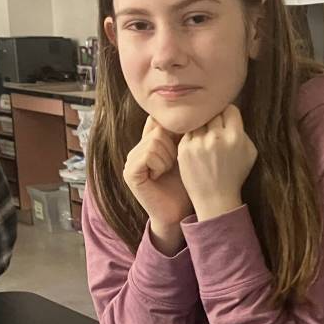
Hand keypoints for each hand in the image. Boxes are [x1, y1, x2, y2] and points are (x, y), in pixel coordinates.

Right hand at [123, 116, 192, 253]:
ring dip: (168, 156)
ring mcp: (131, 160)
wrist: (179, 213)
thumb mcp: (186, 153)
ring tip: (168, 171)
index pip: (159, 120)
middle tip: (175, 164)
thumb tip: (194, 109)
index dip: (175, 129)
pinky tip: (160, 175)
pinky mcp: (130, 172)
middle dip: (173, 145)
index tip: (185, 143)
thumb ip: (183, 133)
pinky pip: (148, 153)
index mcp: (149, 143)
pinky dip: (160, 164)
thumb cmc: (187, 185)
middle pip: (158, 128)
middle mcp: (137, 149)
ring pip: (155, 140)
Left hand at [177, 105, 256, 221]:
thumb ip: (243, 131)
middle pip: (213, 114)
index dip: (228, 115)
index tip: (226, 122)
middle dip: (215, 122)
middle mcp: (216, 138)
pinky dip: (192, 139)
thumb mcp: (250, 154)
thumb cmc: (234, 176)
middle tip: (215, 133)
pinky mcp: (184, 149)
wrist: (215, 199)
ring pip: (199, 122)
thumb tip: (231, 115)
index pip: (230, 109)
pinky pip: (188, 133)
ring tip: (206, 143)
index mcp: (235, 137)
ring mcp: (198, 143)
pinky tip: (197, 151)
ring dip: (202, 129)